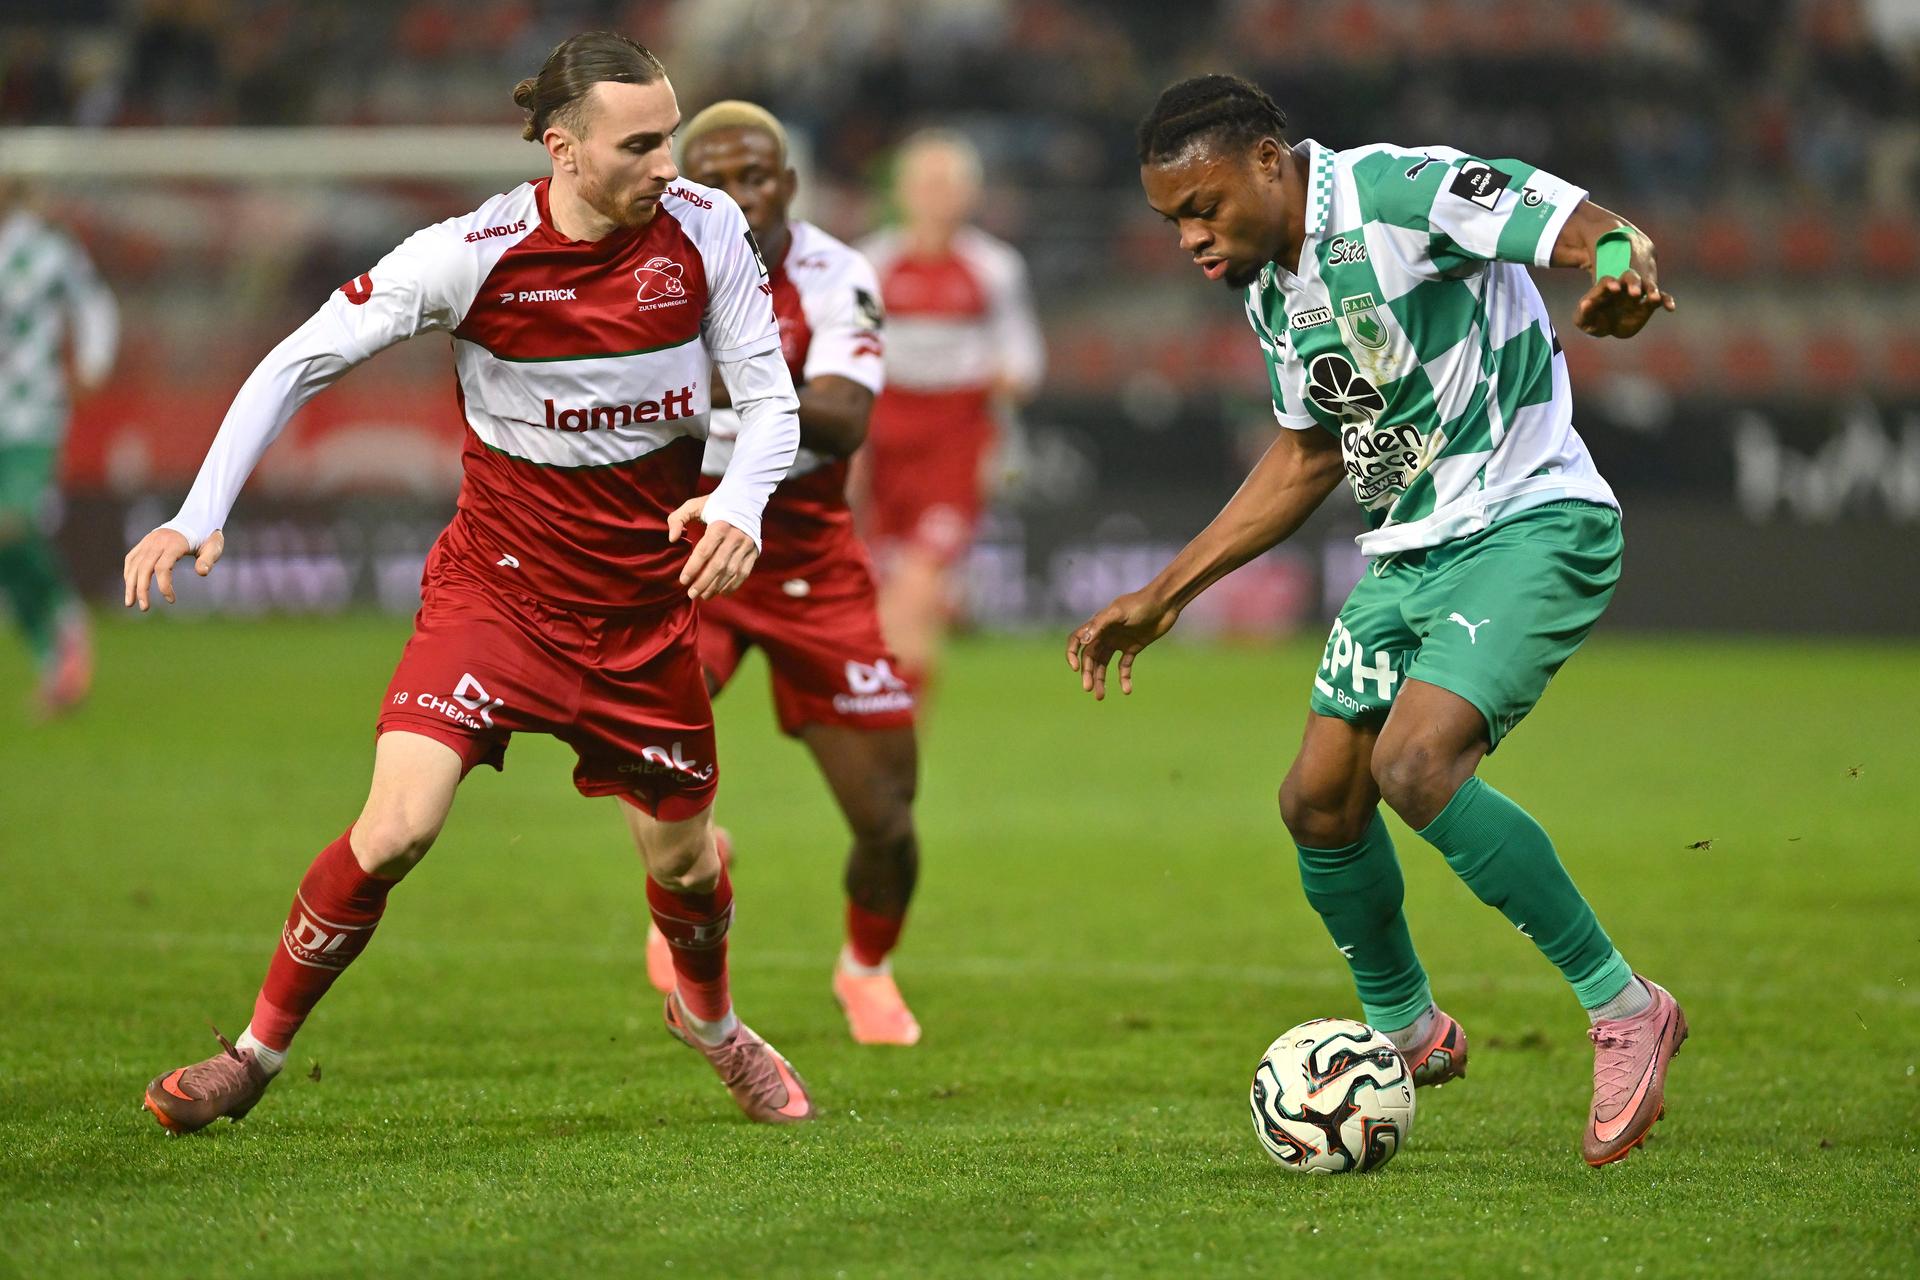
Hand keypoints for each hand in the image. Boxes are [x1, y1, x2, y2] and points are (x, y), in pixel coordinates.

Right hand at [123, 527, 222, 610]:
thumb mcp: (214, 547)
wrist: (196, 519)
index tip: (171, 600)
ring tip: (130, 603)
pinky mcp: (144, 542)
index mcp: (174, 544)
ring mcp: (148, 541)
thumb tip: (201, 573)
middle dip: (141, 590)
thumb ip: (208, 560)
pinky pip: (131, 558)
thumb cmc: (207, 537)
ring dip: (130, 584)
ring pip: (133, 564)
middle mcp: (157, 542)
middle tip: (144, 608)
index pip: (162, 568)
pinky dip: (128, 572)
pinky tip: (129, 586)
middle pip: (144, 568)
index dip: (164, 586)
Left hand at [668, 497, 756, 598]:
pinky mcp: (754, 551)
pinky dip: (733, 585)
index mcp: (720, 525)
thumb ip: (677, 519)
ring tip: (703, 595)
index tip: (683, 580)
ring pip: (731, 572)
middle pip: (718, 565)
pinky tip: (721, 592)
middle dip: (703, 582)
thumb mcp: (694, 505)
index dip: (693, 568)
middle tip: (691, 594)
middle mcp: (735, 537)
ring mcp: (746, 545)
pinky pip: (744, 573)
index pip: (704, 551)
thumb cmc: (715, 504)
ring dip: (716, 586)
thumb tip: (672, 539)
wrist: (746, 498)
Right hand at [1065, 590, 1180, 699]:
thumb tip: (1083, 641)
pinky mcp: (1133, 647)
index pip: (1077, 640)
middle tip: (1090, 689)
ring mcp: (1118, 641)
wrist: (1165, 603)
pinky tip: (1126, 690)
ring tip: (1100, 696)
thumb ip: (1100, 625)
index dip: (1073, 654)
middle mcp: (1105, 634)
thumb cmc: (1141, 604)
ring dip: (1101, 679)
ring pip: (1104, 664)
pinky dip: (1123, 678)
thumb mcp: (1119, 613)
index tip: (1076, 669)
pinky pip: (1124, 666)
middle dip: (1088, 673)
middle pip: (1091, 657)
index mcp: (1098, 625)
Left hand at [1573, 267, 1675, 338]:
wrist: (1604, 325)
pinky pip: (1659, 299)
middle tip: (1635, 292)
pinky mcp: (1648, 304)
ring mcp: (1637, 294)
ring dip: (1651, 291)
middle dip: (1633, 283)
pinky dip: (1665, 301)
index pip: (1608, 280)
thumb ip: (1584, 312)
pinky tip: (1670, 308)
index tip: (1614, 288)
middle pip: (1630, 278)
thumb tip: (1585, 304)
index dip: (1611, 283)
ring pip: (1647, 287)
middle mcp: (1623, 287)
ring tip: (1654, 298)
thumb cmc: (1591, 319)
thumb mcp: (1583, 319)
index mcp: (1606, 288)